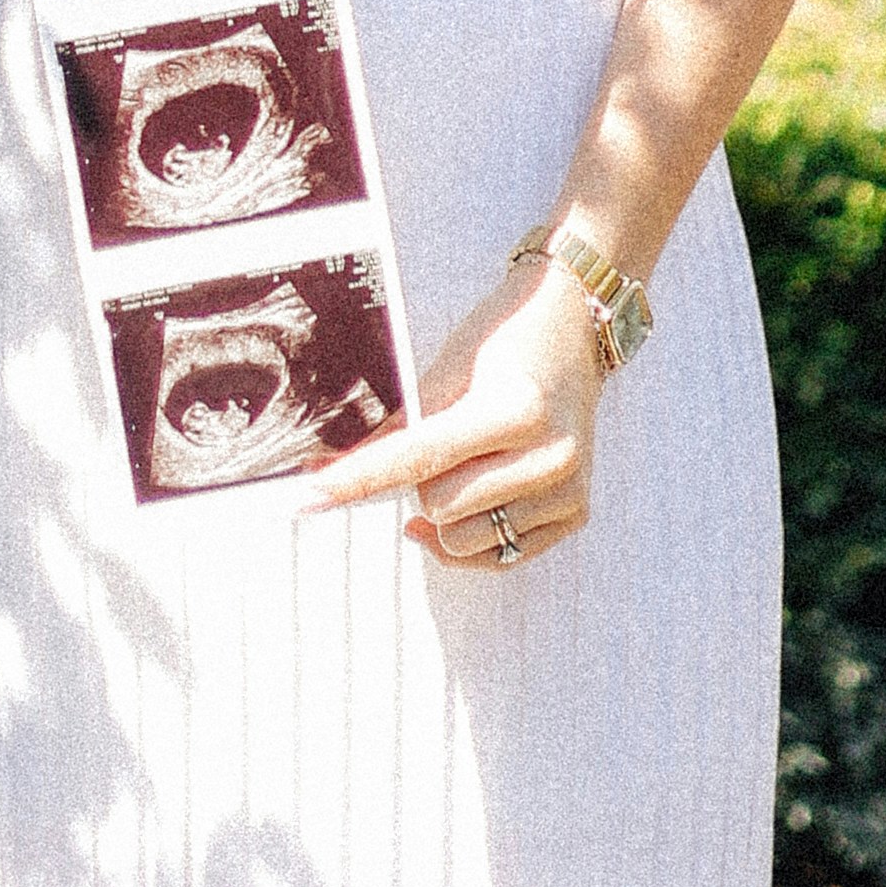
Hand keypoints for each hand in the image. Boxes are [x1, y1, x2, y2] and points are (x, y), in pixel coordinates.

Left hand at [303, 251, 603, 571]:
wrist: (572, 328)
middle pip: (437, 504)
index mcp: (517, 409)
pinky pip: (499, 558)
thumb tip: (335, 465)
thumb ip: (402, 421)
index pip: (419, 458)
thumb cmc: (504, 338)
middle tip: (444, 436)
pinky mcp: (576, 513)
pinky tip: (472, 499)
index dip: (358, 478)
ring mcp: (569, 490)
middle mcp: (551, 456)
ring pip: (462, 540)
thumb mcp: (449, 365)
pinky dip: (471, 537)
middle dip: (420, 478)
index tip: (309, 498)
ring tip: (468, 462)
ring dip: (446, 511)